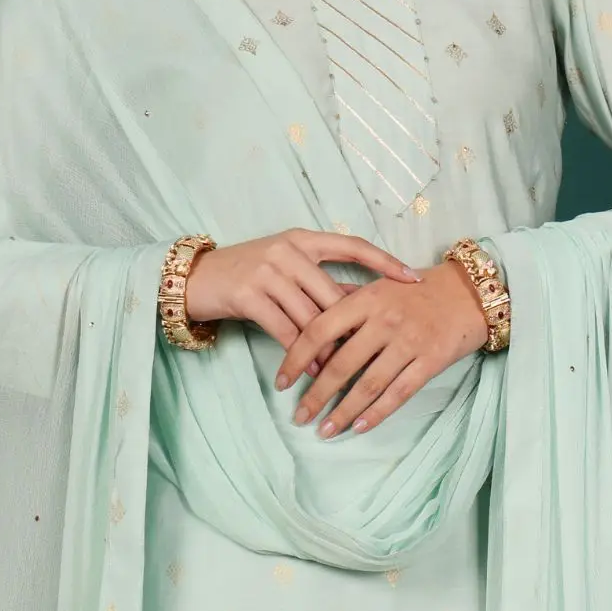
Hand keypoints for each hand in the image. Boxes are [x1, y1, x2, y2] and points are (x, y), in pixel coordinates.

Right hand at [183, 228, 422, 370]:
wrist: (197, 278)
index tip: (414, 279)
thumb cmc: (247, 273)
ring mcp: (268, 272)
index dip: (385, 262)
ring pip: (312, 316)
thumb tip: (362, 304)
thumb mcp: (284, 266)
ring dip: (330, 348)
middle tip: (378, 349)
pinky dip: (303, 354)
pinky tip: (315, 370)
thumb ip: (317, 280)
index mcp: (303, 239)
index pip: (353, 246)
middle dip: (355, 326)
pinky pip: (286, 330)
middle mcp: (288, 251)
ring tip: (345, 371)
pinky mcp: (249, 295)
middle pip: (333, 293)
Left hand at [274, 259, 489, 436]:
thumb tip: (307, 321)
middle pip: (340, 363)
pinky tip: (359, 427)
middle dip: (316, 395)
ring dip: (343, 411)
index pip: (320, 330)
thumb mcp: (380, 286)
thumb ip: (348, 303)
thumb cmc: (418, 291)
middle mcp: (384, 320)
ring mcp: (408, 342)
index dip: (296, 357)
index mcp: (366, 299)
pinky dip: (376, 413)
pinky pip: (398, 393)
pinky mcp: (430, 361)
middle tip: (298, 416)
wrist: (468, 293)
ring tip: (324, 430)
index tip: (282, 381)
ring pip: (368, 384)